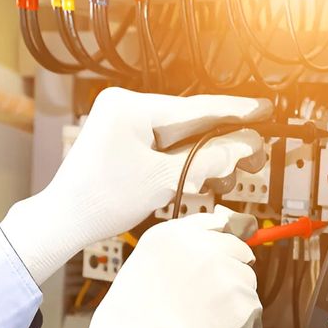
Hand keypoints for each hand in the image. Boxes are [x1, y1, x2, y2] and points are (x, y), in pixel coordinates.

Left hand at [0, 88, 271, 283]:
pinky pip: (166, 145)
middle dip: (222, 142)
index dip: (234, 111)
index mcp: (129, 107)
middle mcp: (126, 107)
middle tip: (253, 153)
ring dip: (206, 156)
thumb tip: (244, 145)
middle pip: (190, 122)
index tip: (261, 109)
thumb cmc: (100, 200)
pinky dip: (186, 161)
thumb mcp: (162, 180)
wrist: (66, 220)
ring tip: (229, 173)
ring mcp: (125, 122)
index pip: (194, 108)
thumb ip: (208, 160)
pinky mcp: (126, 139)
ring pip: (181, 136)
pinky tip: (204, 174)